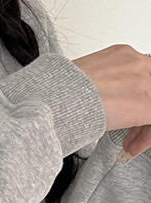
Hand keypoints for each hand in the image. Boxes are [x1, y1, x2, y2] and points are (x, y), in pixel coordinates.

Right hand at [72, 45, 150, 160]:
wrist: (60, 97)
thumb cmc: (63, 91)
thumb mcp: (85, 80)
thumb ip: (101, 85)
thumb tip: (99, 99)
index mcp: (122, 55)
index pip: (140, 78)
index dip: (133, 100)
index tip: (124, 114)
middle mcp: (136, 64)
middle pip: (149, 92)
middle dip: (140, 117)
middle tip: (130, 133)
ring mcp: (144, 81)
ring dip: (143, 129)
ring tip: (130, 143)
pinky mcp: (147, 103)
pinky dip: (145, 138)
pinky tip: (132, 147)